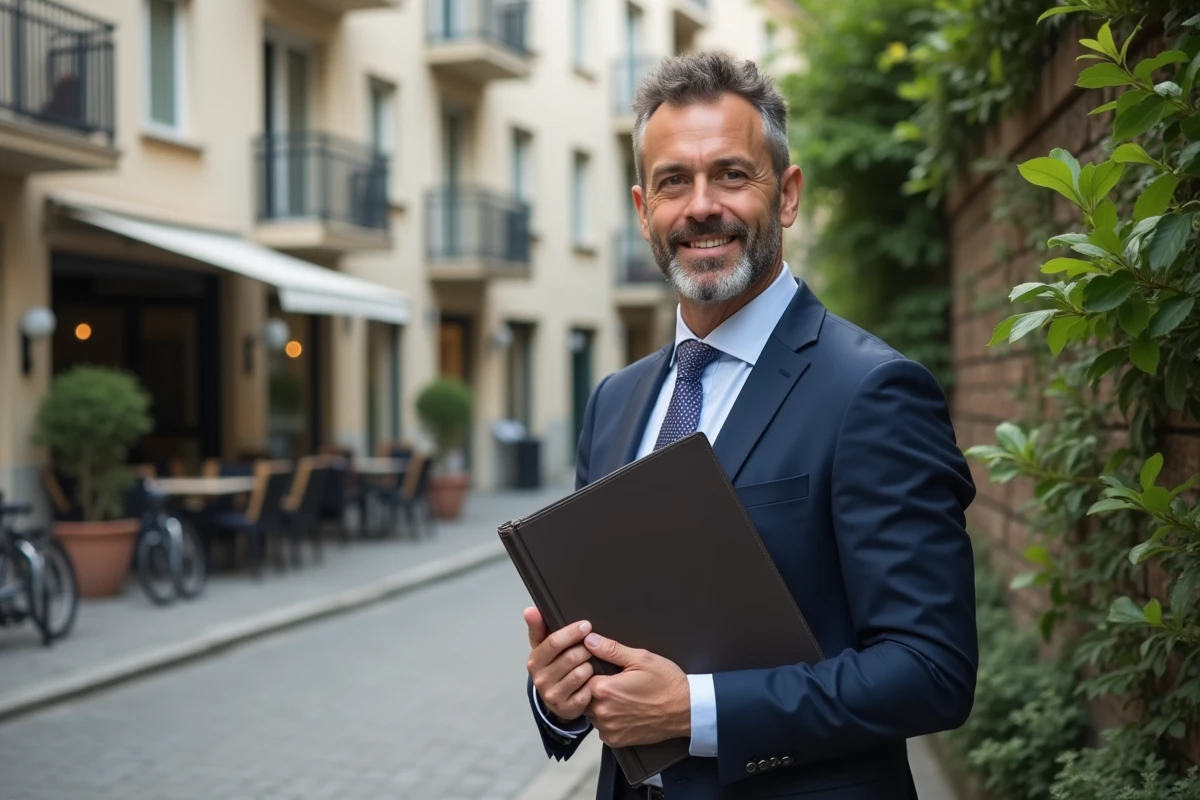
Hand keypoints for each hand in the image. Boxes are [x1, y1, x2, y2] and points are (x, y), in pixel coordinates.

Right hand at [525, 607, 594, 722]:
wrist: (555, 697)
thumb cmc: (552, 665)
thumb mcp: (543, 646)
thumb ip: (538, 627)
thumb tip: (530, 610)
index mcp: (535, 661)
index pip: (554, 643)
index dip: (572, 633)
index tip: (586, 625)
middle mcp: (540, 679)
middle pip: (571, 657)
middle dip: (585, 649)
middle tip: (592, 647)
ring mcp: (552, 695)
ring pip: (581, 674)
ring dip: (590, 667)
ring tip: (591, 664)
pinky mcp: (566, 709)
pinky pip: (587, 692)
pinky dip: (593, 684)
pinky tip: (592, 681)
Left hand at [583, 632, 690, 747]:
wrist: (686, 710)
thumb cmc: (666, 683)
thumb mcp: (641, 658)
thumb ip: (611, 649)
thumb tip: (590, 640)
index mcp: (605, 689)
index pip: (582, 677)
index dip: (592, 671)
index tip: (606, 670)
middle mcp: (603, 712)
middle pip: (585, 696)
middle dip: (597, 688)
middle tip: (618, 683)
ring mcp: (609, 729)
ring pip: (593, 713)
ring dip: (602, 705)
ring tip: (623, 697)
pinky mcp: (617, 741)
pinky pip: (602, 729)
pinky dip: (609, 721)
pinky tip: (625, 711)